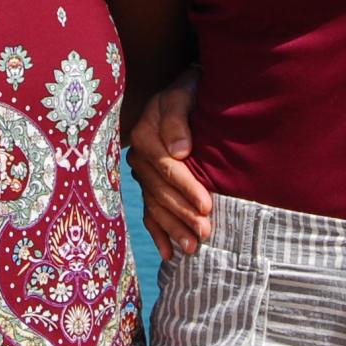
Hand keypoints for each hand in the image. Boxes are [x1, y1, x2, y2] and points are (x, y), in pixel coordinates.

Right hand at [125, 72, 211, 257]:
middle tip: (205, 234)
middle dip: (183, 215)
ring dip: (173, 229)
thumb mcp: (182, 93)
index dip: (187, 189)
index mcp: (145, 135)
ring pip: (156, 207)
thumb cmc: (189, 91)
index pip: (167, 168)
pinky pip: (149, 213)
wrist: (186, 91)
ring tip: (192, 248)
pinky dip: (159, 233)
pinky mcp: (147, 185)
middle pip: (161, 192)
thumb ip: (177, 118)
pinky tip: (169, 254)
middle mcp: (138, 158)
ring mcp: (141, 174)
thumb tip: (180, 151)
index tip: (207, 206)